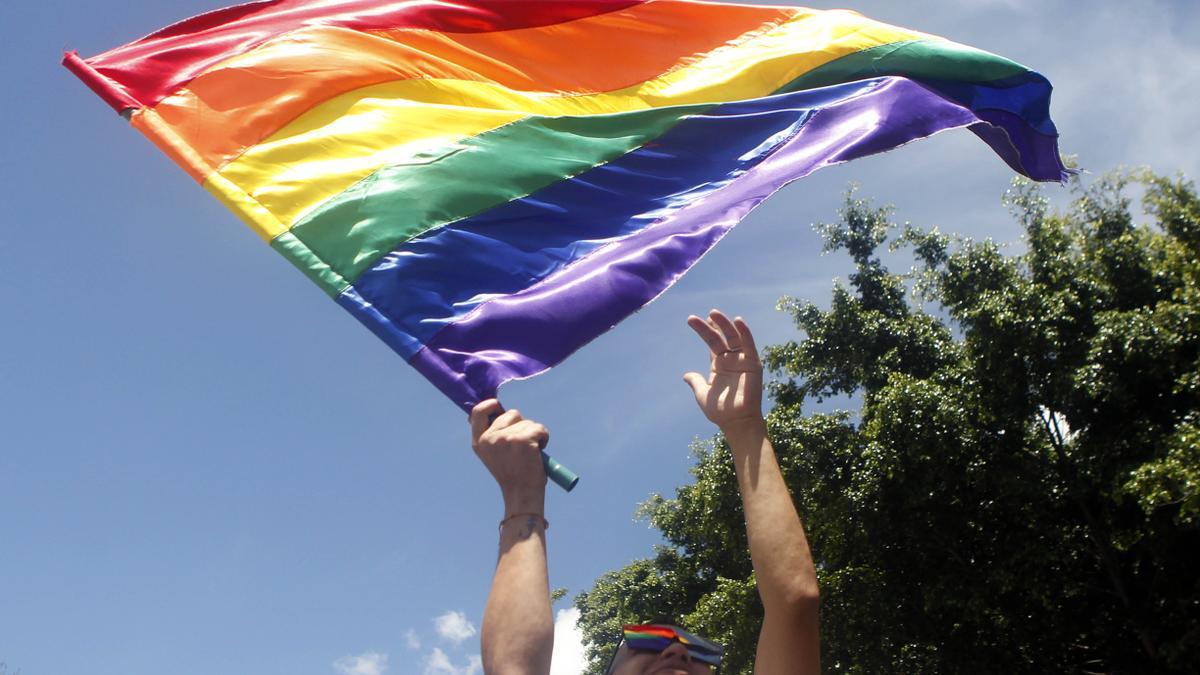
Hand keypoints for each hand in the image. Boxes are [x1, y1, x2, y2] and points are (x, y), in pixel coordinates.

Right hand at [470, 399, 548, 513]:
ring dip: (534, 433)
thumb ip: (493, 434)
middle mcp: (490, 438)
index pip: (478, 411)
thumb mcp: (494, 453)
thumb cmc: (512, 473)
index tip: (499, 407)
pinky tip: (539, 452)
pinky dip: (543, 437)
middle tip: (522, 444)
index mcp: (479, 442)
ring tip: (530, 452)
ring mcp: (506, 438)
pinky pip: (539, 428)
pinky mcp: (524, 440)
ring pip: (527, 422)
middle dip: (521, 424)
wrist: (521, 494)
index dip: (490, 405)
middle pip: (511, 414)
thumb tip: (499, 410)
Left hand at [684, 310, 763, 430]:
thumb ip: (695, 382)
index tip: (694, 319)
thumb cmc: (721, 411)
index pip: (712, 342)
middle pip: (721, 337)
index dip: (705, 330)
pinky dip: (745, 332)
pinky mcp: (753, 363)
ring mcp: (742, 360)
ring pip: (734, 337)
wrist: (736, 422)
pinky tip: (738, 321)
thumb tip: (686, 375)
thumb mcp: (703, 394)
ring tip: (713, 313)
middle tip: (703, 315)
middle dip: (712, 326)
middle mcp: (731, 360)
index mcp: (719, 365)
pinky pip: (749, 345)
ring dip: (725, 324)